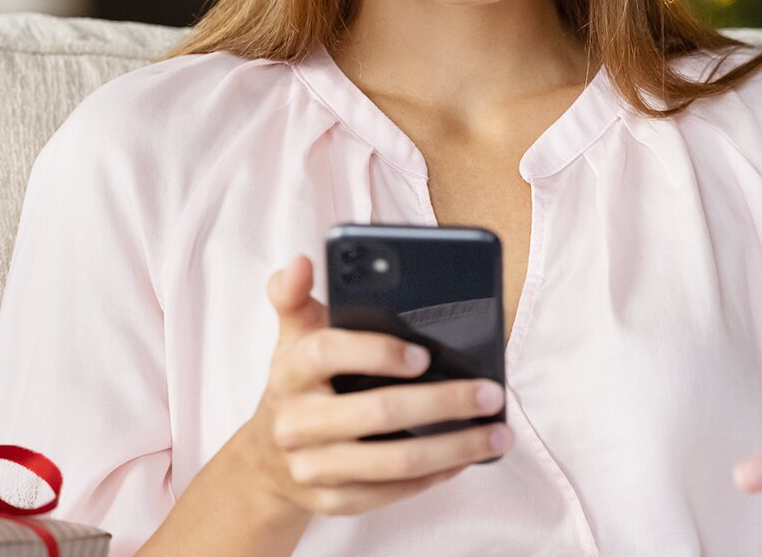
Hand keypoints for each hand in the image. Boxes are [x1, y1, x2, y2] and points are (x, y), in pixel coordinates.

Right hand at [231, 255, 510, 519]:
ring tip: (497, 433)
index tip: (423, 354)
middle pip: (377, 412)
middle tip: (490, 392)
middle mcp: (295, 421)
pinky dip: (435, 476)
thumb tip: (301, 260)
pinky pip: (392, 492)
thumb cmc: (298, 385)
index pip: (328, 353)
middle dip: (443, 403)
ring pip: (393, 462)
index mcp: (289, 370)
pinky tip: (466, 458)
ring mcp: (312, 466)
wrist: (265, 462)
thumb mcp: (293, 338)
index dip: (376, 352)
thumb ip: (296, 295)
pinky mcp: (332, 502)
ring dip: (454, 448)